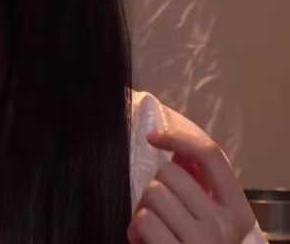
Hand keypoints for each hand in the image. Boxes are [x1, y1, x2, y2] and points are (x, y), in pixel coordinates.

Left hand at [127, 130, 256, 242]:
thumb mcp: (208, 220)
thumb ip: (199, 188)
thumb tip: (178, 153)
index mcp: (238, 212)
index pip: (212, 157)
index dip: (180, 139)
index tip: (154, 138)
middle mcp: (224, 226)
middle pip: (170, 174)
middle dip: (154, 188)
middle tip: (158, 212)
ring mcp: (202, 242)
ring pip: (153, 194)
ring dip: (142, 210)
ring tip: (152, 230)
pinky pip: (144, 220)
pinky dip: (134, 229)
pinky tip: (143, 241)